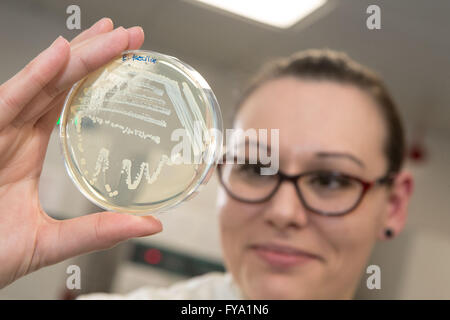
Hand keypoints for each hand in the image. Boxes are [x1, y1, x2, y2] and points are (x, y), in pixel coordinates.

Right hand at [0, 18, 162, 288]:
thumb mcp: (51, 240)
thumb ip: (98, 231)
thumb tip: (151, 224)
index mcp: (26, 150)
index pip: (65, 101)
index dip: (94, 77)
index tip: (126, 58)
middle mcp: (12, 134)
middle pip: (57, 83)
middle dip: (92, 55)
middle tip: (128, 34)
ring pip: (38, 84)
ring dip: (74, 56)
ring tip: (110, 35)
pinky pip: (8, 102)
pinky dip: (33, 77)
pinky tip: (59, 54)